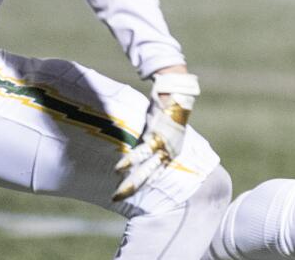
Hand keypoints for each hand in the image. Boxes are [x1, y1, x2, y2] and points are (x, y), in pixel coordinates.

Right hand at [112, 70, 199, 200]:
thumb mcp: (164, 129)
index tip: (128, 194)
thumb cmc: (169, 109)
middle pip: (149, 176)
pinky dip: (129, 161)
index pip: (155, 174)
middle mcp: (167, 152)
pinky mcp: (153, 135)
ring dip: (130, 182)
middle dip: (133, 189)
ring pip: (144, 169)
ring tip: (118, 194)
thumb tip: (143, 143)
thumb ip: (154, 138)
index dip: (142, 184)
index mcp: (171, 152)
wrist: (176, 94)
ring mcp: (160, 145)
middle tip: (118, 200)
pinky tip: (118, 170)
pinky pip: (140, 152)